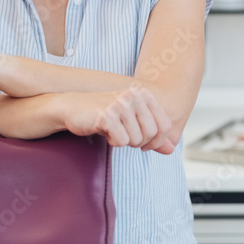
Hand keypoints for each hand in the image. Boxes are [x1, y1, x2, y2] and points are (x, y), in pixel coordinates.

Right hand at [59, 87, 176, 154]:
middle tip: (124, 137)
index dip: (157, 141)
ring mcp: (120, 104)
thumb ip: (152, 135)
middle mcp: (134, 95)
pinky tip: (104, 132)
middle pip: (151, 134)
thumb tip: (171, 150)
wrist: (72, 108)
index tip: (144, 144)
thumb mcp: (131, 122)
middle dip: (139, 142)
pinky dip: (112, 142)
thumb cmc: (103, 115)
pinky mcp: (107, 115)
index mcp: (143, 94)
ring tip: (112, 131)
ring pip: (136, 139)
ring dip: (123, 142)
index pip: (165, 125)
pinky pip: (121, 141)